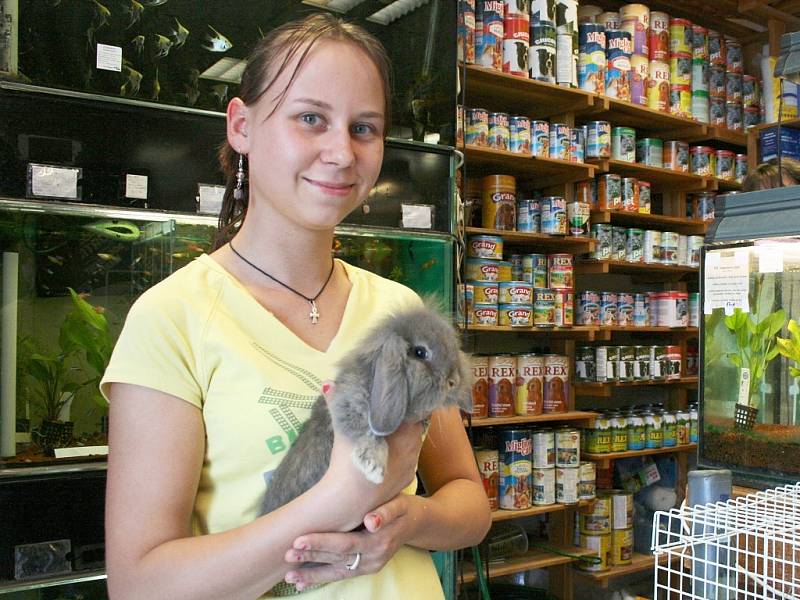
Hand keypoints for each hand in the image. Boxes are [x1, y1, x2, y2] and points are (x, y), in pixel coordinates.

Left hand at [283, 494, 417, 589]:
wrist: (416, 522)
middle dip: (311, 557)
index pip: (345, 543)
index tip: (299, 540)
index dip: (321, 542)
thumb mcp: (399, 503)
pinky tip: (302, 584)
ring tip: (289, 576)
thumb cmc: (403, 507)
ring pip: (337, 572)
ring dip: (312, 574)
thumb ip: (386, 511)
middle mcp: (373, 557)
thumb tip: (370, 521)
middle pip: (337, 558)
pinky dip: (321, 579)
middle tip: (287, 555)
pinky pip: (341, 575)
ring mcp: (369, 566)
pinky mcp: (365, 569)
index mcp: (379, 540)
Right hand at [319, 382, 423, 525]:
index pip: (415, 407)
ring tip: (385, 429)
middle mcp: (415, 446)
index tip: (395, 393)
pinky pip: (407, 461)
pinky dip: (400, 455)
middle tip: (387, 408)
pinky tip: (385, 453)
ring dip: (402, 436)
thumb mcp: (344, 429)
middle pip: (414, 424)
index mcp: (407, 430)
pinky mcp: (406, 480)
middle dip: (403, 416)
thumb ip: (337, 403)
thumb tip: (328, 383)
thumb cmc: (349, 461)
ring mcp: (412, 465)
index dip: (406, 399)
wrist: (349, 502)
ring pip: (412, 443)